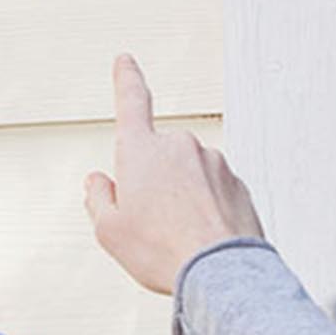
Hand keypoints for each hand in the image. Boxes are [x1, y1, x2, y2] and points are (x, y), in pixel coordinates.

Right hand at [83, 55, 264, 294]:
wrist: (219, 273)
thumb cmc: (162, 251)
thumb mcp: (110, 231)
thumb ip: (98, 199)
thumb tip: (98, 181)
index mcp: (142, 150)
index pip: (132, 102)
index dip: (126, 79)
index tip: (125, 61)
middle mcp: (181, 146)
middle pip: (158, 158)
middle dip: (153, 182)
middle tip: (150, 225)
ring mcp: (214, 163)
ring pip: (188, 176)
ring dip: (182, 197)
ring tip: (179, 238)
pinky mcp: (237, 184)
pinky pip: (213, 192)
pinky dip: (206, 210)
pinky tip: (202, 239)